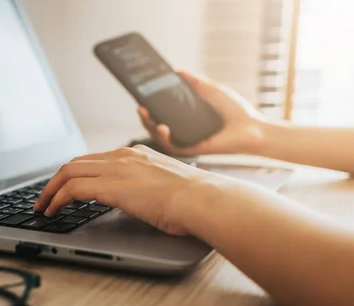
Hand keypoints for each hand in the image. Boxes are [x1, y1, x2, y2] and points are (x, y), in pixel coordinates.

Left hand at [34, 145, 221, 235]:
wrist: (203, 199)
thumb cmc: (192, 199)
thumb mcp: (164, 185)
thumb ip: (146, 186)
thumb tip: (139, 200)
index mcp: (134, 155)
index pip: (93, 160)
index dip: (74, 173)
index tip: (64, 187)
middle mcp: (122, 156)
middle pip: (75, 163)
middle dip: (55, 180)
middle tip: (45, 196)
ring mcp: (115, 169)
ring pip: (68, 173)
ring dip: (50, 190)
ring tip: (43, 206)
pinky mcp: (111, 186)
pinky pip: (72, 189)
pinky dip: (57, 199)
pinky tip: (53, 211)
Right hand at [139, 71, 267, 155]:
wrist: (252, 128)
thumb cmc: (235, 111)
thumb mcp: (212, 90)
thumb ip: (195, 82)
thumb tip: (176, 70)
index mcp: (186, 117)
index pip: (163, 112)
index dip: (150, 104)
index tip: (141, 94)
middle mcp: (183, 129)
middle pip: (156, 124)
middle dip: (144, 116)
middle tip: (139, 105)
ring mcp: (185, 140)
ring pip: (159, 135)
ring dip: (149, 126)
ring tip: (145, 114)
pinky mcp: (191, 149)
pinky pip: (171, 146)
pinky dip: (163, 137)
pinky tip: (162, 127)